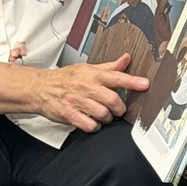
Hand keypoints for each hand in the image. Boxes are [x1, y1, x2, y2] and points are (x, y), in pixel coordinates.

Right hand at [34, 54, 149, 131]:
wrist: (40, 88)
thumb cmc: (65, 79)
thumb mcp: (87, 68)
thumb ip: (109, 67)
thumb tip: (126, 59)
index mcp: (92, 74)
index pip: (116, 77)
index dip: (133, 81)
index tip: (145, 84)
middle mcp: (86, 87)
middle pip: (113, 100)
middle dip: (119, 108)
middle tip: (118, 109)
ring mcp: (77, 102)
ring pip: (103, 115)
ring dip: (107, 118)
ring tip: (103, 114)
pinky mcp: (70, 115)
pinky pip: (90, 126)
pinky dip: (95, 126)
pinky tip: (92, 121)